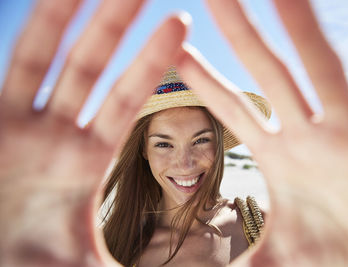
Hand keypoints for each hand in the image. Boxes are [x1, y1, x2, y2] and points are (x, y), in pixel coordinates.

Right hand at [0, 0, 188, 265]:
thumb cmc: (33, 262)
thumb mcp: (86, 262)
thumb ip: (124, 261)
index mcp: (86, 158)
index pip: (125, 97)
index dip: (149, 60)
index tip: (180, 21)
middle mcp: (54, 133)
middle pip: (88, 65)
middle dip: (112, 22)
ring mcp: (17, 125)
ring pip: (41, 57)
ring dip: (59, 15)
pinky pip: (4, 74)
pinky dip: (17, 39)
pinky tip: (33, 0)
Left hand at [176, 0, 347, 265]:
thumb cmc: (338, 262)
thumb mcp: (282, 257)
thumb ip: (244, 258)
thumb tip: (204, 263)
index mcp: (282, 158)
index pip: (235, 110)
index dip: (206, 81)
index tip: (177, 52)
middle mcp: (314, 138)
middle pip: (270, 74)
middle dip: (244, 34)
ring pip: (326, 71)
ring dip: (306, 30)